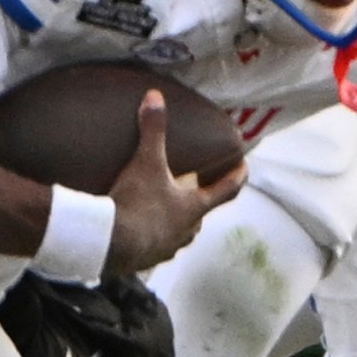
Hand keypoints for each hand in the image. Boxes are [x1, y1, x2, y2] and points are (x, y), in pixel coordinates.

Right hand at [107, 90, 244, 273]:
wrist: (112, 244)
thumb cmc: (137, 203)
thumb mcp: (146, 162)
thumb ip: (153, 130)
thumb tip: (155, 97)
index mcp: (194, 206)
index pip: (226, 190)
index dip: (237, 176)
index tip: (245, 167)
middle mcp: (187, 230)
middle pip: (200, 214)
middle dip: (197, 201)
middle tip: (192, 187)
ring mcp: (168, 248)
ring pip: (178, 233)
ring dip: (174, 222)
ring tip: (161, 210)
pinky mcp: (146, 260)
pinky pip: (154, 247)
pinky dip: (149, 237)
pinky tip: (136, 231)